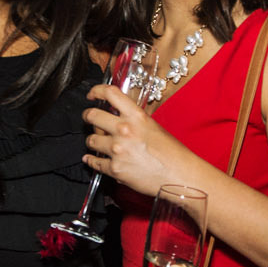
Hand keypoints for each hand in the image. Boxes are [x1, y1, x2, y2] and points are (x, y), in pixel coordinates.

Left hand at [82, 84, 187, 198]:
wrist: (179, 176)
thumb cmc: (173, 154)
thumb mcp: (154, 127)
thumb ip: (134, 121)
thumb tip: (118, 120)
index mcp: (136, 116)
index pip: (110, 93)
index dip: (96, 90)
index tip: (92, 94)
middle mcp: (124, 130)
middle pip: (92, 116)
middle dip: (88, 116)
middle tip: (89, 119)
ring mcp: (117, 149)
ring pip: (91, 140)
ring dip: (92, 141)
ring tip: (96, 142)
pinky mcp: (114, 169)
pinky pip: (94, 162)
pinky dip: (92, 160)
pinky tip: (92, 158)